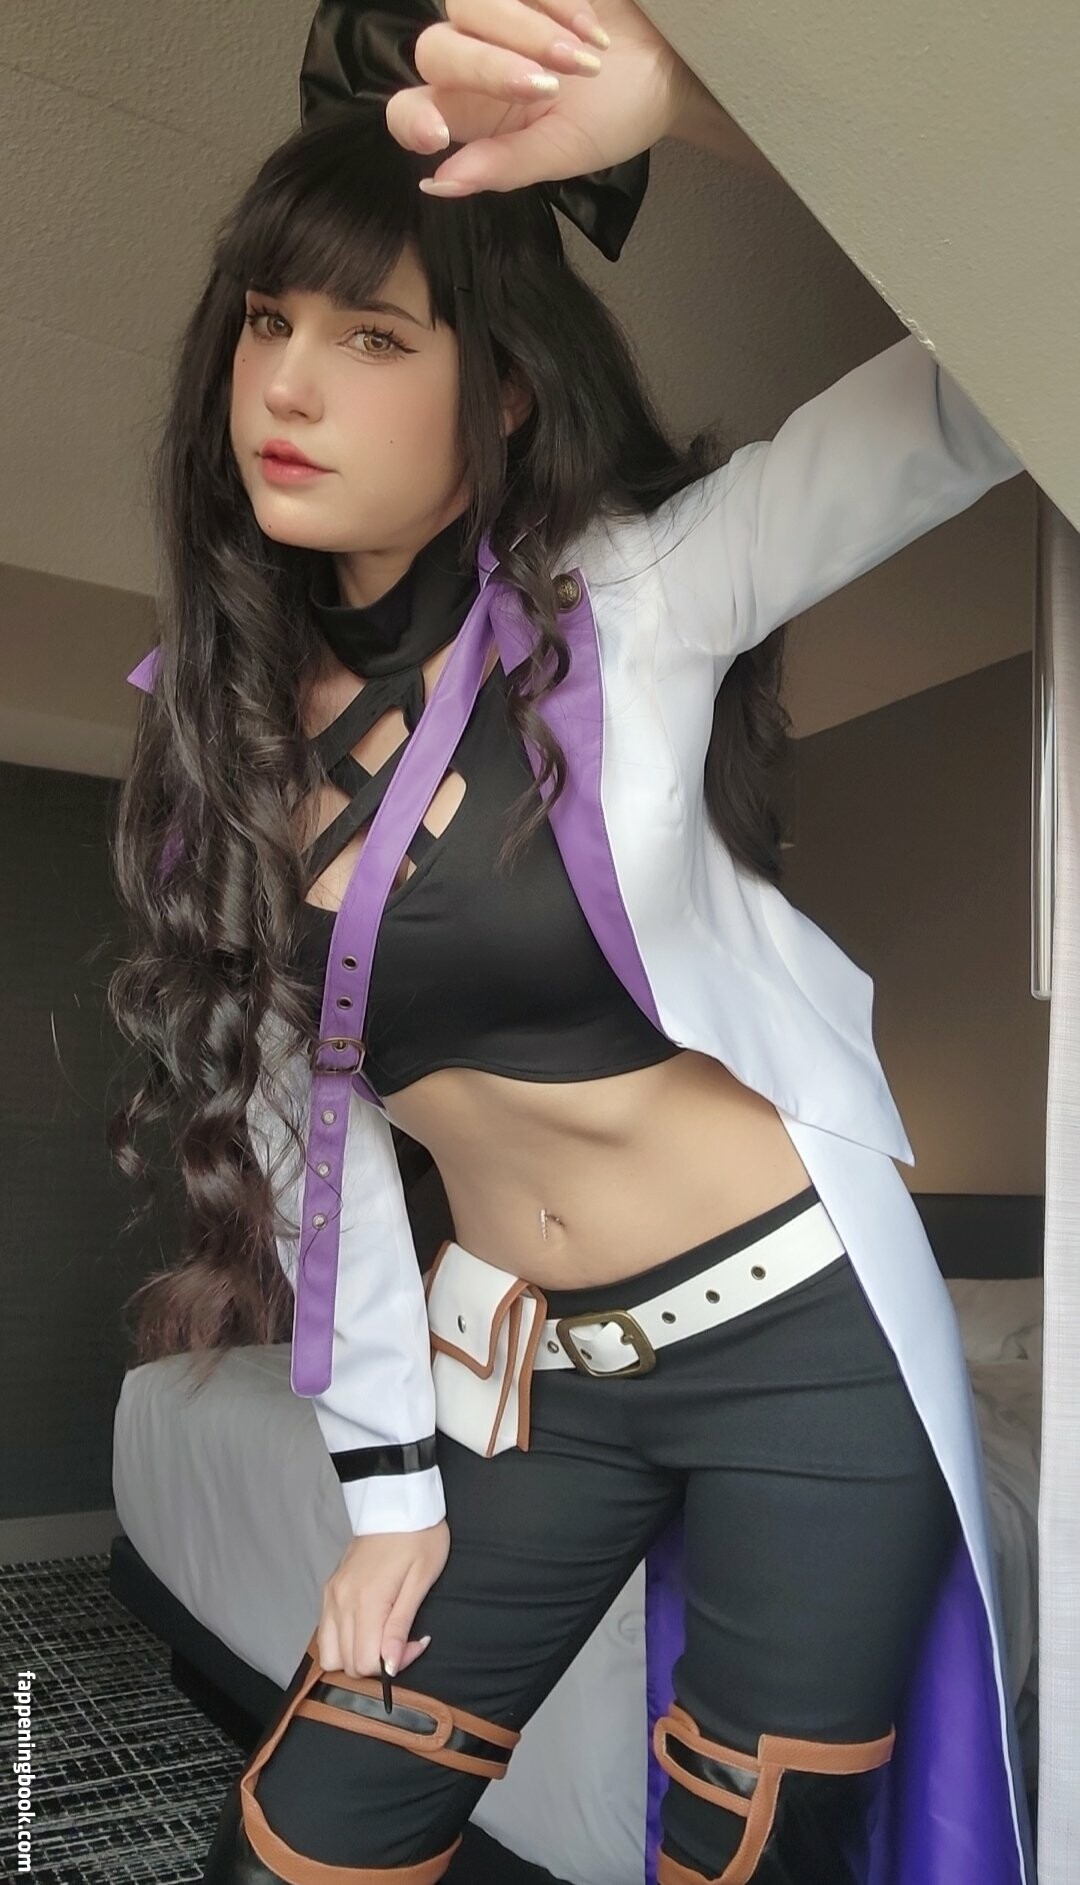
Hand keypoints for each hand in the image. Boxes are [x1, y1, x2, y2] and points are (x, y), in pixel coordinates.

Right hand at [317, 1519, 450, 1677]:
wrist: (397, 1501)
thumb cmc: (418, 1537)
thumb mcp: (420, 1580)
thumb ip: (400, 1626)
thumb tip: (389, 1666)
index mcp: (365, 1600)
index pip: (364, 1663)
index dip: (391, 1665)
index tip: (415, 1643)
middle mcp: (341, 1601)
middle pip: (345, 1663)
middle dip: (375, 1663)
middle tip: (404, 1639)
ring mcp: (332, 1594)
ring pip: (329, 1652)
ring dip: (355, 1655)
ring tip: (383, 1636)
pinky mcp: (330, 1588)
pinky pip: (326, 1631)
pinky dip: (343, 1640)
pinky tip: (367, 1627)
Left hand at [385, 0, 698, 195]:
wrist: (675, 61)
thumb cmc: (619, 113)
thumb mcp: (564, 151)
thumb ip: (503, 166)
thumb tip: (438, 184)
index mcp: (475, 117)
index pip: (409, 112)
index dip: (409, 119)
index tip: (437, 133)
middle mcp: (474, 62)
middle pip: (434, 52)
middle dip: (488, 68)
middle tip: (548, 86)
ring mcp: (497, 12)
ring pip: (466, 5)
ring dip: (526, 32)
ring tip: (584, 58)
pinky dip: (555, 2)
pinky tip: (590, 27)